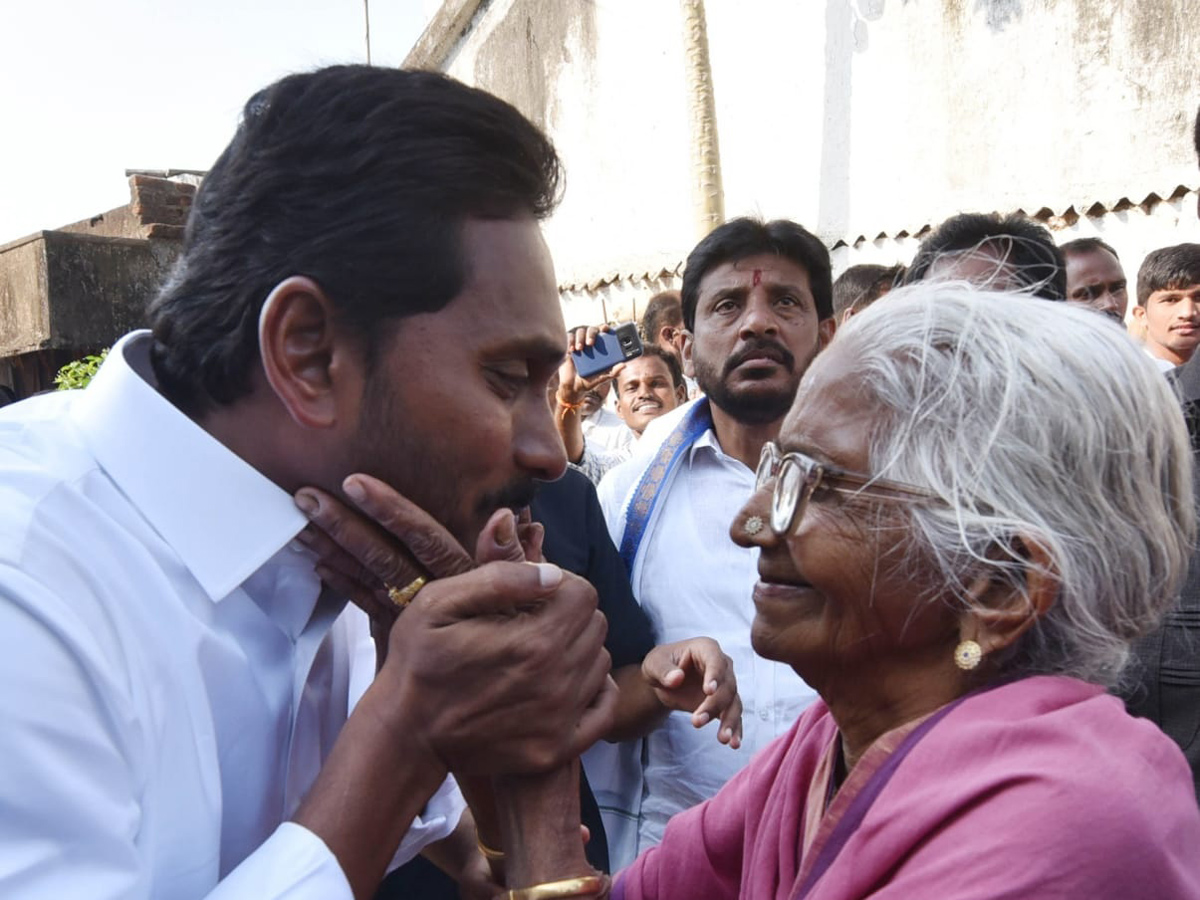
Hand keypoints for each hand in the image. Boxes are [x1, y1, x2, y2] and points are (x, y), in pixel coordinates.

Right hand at [295, 475, 617, 773]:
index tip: (533, 594)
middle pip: (595, 625)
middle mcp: (556, 682)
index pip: (583, 594)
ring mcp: (560, 719)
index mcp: (533, 642)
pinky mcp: (558, 748)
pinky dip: (592, 690)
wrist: (406, 734)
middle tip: (532, 622)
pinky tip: (560, 683)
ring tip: (538, 653)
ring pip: (599, 661)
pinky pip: (604, 707)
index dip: (560, 584)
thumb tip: (552, 574)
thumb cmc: (418, 662)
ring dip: (577, 650)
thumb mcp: (439, 603)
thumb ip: (499, 577)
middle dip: (569, 614)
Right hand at [557, 324, 625, 407]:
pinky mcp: (568, 346)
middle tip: (590, 343)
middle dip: (591, 334)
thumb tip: (623, 365)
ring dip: (580, 338)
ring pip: (580, 331)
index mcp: (600, 347)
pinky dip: (570, 341)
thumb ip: (613, 372)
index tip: (605, 328)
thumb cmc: (589, 380)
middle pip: (592, 329)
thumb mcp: (602, 377)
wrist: (573, 387)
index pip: (604, 332)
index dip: (605, 327)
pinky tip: (572, 350)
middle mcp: (590, 342)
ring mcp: (579, 343)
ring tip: (580, 349)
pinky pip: (569, 337)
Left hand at [642, 638, 742, 747]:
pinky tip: (734, 743)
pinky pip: (734, 715)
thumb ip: (663, 670)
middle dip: (713, 705)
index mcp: (706, 648)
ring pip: (734, 703)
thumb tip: (676, 678)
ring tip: (723, 739)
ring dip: (730, 721)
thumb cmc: (661, 664)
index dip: (714, 675)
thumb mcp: (654, 664)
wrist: (665, 680)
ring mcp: (726, 684)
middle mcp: (721, 665)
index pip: (715, 660)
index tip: (708, 691)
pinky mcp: (725, 703)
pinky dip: (736, 729)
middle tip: (696, 722)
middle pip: (726, 686)